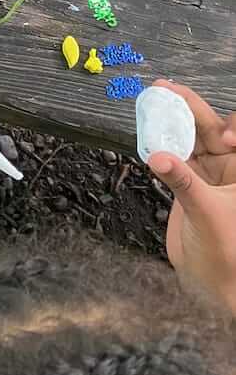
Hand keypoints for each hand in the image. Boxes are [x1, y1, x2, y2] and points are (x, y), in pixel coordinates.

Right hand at [147, 80, 235, 315]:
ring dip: (170, 123)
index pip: (233, 133)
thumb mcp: (206, 212)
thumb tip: (157, 155)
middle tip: (162, 89)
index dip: (224, 123)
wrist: (211, 285)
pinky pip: (172, 157)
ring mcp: (206, 176)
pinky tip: (146, 134)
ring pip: (187, 139)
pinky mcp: (187, 185)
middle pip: (206, 128)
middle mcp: (227, 169)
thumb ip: (182, 182)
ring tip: (150, 103)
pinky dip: (159, 145)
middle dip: (187, 107)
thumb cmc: (226, 253)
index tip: (213, 131)